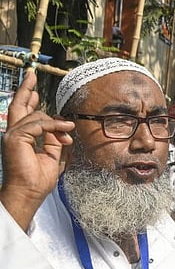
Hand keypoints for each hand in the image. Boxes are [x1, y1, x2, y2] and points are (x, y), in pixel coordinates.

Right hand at [0, 70, 74, 229]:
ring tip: (68, 131)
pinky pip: (38, 124)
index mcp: (21, 137)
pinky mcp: (15, 138)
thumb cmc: (38, 179)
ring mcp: (11, 135)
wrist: (29, 192)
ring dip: (56, 123)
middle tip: (31, 76)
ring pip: (35, 116)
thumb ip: (55, 139)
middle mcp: (13, 134)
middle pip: (18, 106)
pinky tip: (65, 131)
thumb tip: (63, 127)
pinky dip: (53, 126)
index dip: (29, 100)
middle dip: (26, 90)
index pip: (24, 114)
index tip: (34, 90)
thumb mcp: (53, 155)